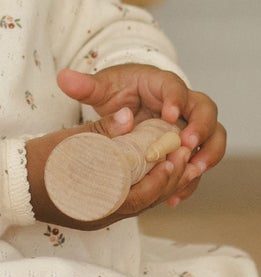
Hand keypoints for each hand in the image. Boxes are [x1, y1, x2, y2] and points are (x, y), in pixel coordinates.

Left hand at [57, 64, 225, 208]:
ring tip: (193, 172)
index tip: (169, 115)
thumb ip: (85, 85)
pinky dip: (189, 180)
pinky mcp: (188, 148)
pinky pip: (197, 163)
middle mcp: (185, 104)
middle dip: (202, 128)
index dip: (176, 100)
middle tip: (188, 145)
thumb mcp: (102, 87)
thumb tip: (63, 78)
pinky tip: (174, 197)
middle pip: (207, 111)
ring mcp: (191, 126)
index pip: (177, 88)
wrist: (129, 101)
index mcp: (163, 84)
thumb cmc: (118, 89)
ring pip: (213, 137)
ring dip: (207, 155)